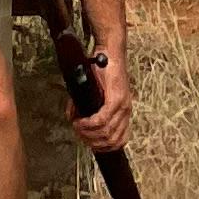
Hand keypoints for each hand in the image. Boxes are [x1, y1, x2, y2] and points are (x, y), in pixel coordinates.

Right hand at [73, 36, 133, 155]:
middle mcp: (126, 111)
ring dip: (88, 134)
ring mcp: (123, 105)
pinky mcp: (116, 98)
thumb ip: (87, 106)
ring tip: (77, 127)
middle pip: (111, 140)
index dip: (103, 148)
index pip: (119, 141)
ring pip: (106, 132)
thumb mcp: (97, 91)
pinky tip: (80, 121)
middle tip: (78, 134)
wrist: (109, 50)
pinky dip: (89, 124)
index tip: (89, 144)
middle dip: (92, 142)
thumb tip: (73, 117)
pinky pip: (102, 120)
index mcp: (124, 112)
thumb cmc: (103, 69)